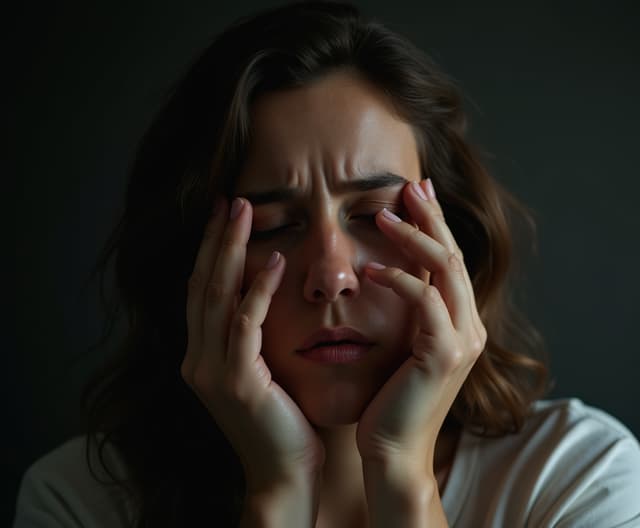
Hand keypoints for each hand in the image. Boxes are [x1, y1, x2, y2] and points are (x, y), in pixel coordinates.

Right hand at [180, 196, 322, 495]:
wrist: (284, 474)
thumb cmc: (283, 422)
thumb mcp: (262, 372)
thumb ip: (253, 336)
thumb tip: (269, 291)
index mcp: (201, 355)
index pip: (201, 291)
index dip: (211, 251)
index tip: (225, 215)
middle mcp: (197, 359)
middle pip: (202, 285)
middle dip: (216, 240)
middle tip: (230, 199)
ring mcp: (210, 371)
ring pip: (217, 297)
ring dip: (231, 251)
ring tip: (245, 212)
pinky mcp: (235, 382)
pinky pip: (245, 325)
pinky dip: (258, 291)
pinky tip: (274, 262)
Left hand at [357, 179, 486, 471]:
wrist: (393, 450)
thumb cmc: (390, 400)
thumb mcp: (402, 346)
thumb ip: (407, 312)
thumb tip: (389, 272)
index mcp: (461, 323)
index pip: (450, 261)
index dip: (435, 224)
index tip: (416, 192)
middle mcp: (470, 327)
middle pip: (453, 255)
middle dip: (431, 217)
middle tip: (409, 185)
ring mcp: (462, 340)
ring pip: (445, 270)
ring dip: (414, 238)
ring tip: (382, 216)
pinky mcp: (443, 354)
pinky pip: (423, 301)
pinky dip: (398, 280)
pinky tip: (370, 271)